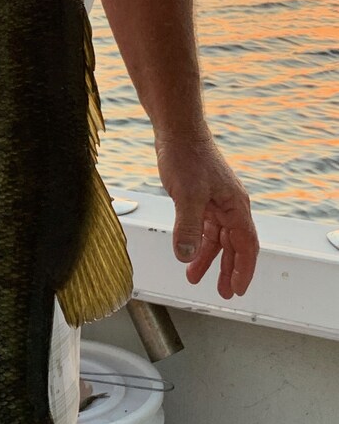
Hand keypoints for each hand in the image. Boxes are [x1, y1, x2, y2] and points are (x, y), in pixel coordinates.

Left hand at [155, 130, 258, 298]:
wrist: (177, 130)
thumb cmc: (186, 156)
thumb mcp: (186, 195)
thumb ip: (188, 227)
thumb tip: (186, 256)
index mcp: (235, 206)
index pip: (246, 245)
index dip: (243, 270)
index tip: (236, 289)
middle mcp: (230, 205)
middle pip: (233, 244)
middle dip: (227, 269)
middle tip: (222, 292)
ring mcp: (216, 200)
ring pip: (217, 236)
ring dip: (208, 257)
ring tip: (194, 277)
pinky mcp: (201, 195)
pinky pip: (204, 225)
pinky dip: (197, 240)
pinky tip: (187, 250)